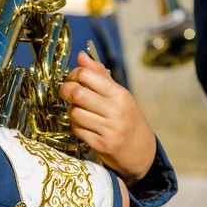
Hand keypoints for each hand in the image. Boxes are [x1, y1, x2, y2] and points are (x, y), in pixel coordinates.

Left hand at [59, 51, 155, 185]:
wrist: (141, 150)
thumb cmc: (127, 118)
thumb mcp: (119, 94)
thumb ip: (99, 75)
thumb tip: (81, 56)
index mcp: (120, 94)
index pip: (87, 75)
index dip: (73, 74)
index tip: (72, 79)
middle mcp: (115, 110)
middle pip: (77, 93)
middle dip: (65, 90)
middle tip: (66, 92)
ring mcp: (109, 129)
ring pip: (74, 113)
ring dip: (72, 111)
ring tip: (79, 111)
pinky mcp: (101, 145)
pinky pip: (77, 130)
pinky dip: (76, 126)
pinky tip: (84, 125)